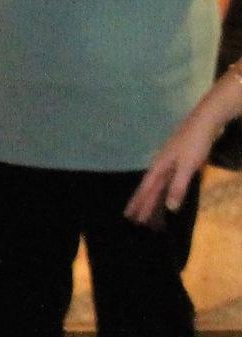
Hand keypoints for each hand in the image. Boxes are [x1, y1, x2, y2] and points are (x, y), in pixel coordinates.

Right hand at [127, 99, 229, 225]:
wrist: (205, 120)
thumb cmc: (194, 143)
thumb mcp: (187, 167)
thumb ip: (178, 187)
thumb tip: (170, 208)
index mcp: (159, 167)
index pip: (146, 190)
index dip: (139, 203)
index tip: (130, 216)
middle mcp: (161, 164)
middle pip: (150, 187)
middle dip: (142, 202)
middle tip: (133, 217)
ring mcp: (170, 160)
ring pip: (159, 182)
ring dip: (153, 195)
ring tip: (147, 206)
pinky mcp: (179, 157)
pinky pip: (168, 177)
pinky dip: (164, 186)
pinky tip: (165, 187)